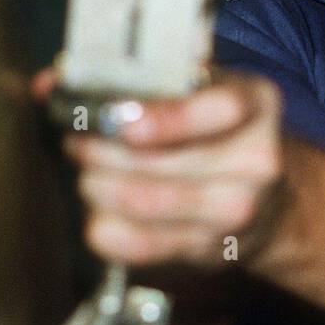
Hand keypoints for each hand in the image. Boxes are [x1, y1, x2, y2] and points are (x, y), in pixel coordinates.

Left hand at [32, 67, 285, 275]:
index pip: (219, 109)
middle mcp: (255, 162)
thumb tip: (54, 79)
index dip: (166, 118)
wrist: (270, 200)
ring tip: (87, 168)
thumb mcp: (203, 87)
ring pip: (145, 202)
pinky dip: (105, 225)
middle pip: (165, 163)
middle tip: (77, 138)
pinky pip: (138, 245)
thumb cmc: (220, 131)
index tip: (118, 120)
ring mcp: (234, 212)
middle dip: (103, 150)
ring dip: (98, 183)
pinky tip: (99, 208)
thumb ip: (138, 75)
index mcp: (257, 105)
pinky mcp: (207, 250)